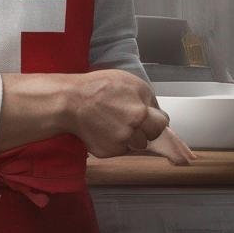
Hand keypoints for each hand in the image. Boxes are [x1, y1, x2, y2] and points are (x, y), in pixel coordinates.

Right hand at [68, 69, 196, 164]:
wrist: (70, 101)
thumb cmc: (96, 87)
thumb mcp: (129, 81)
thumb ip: (146, 97)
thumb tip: (155, 111)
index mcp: (141, 111)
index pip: (162, 123)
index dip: (155, 119)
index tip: (150, 118)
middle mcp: (134, 128)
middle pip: (152, 137)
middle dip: (146, 130)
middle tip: (132, 121)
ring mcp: (121, 142)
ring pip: (137, 145)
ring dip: (131, 138)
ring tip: (115, 124)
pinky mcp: (108, 151)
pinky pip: (120, 150)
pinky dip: (115, 143)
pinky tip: (104, 130)